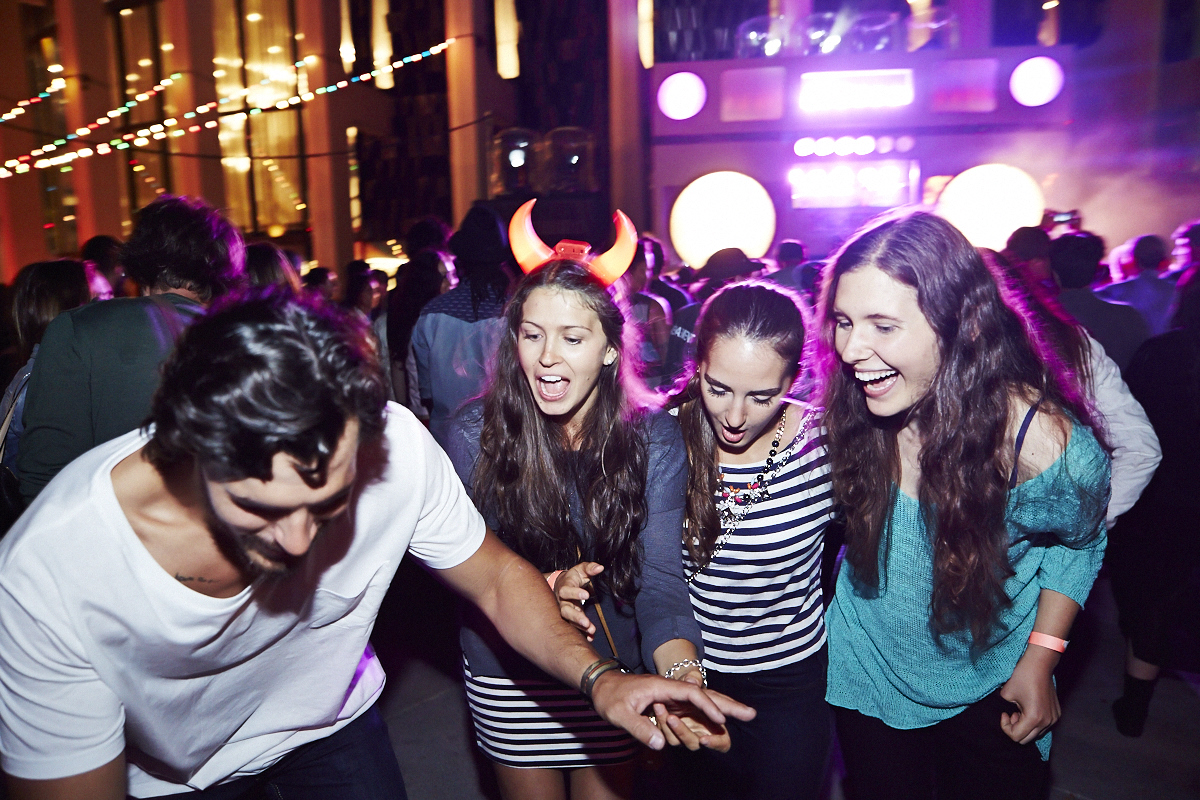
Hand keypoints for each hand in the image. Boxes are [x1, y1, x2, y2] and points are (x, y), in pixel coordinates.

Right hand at [552, 562, 602, 640]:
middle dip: (575, 617)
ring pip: (569, 621)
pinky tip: (590, 637)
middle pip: (565, 611)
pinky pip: (574, 627)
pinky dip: (581, 633)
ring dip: (579, 627)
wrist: (561, 585)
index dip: (575, 593)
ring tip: (591, 631)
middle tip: (586, 622)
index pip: (566, 591)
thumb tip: (600, 568)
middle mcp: (563, 602)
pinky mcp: (570, 619)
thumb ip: (590, 568)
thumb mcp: (580, 570)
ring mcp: (566, 611)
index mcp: (565, 588)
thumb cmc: (573, 577)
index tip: (586, 595)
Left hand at [589, 671, 754, 751]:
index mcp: (662, 687)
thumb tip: (662, 744)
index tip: (721, 720)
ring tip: (743, 714)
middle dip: (728, 703)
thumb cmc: (609, 697)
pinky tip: (720, 717)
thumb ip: (639, 728)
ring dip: (722, 707)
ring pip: (703, 701)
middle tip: (751, 713)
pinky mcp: (669, 703)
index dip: (708, 707)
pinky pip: (694, 709)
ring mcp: (671, 697)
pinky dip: (709, 713)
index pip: (692, 695)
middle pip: (706, 695)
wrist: (600, 685)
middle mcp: (671, 690)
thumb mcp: (619, 714)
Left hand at [999, 646, 1060, 743]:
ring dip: (1025, 727)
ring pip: (1035, 734)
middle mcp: (1047, 722)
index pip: (1016, 737)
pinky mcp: (1057, 714)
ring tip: (1019, 711)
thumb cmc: (1022, 677)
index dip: (1005, 727)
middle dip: (1015, 729)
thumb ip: (1006, 712)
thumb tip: (1008, 719)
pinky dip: (1033, 723)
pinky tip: (1028, 709)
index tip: (1004, 713)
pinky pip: (1043, 727)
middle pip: (1026, 740)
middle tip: (1011, 714)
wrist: (1039, 665)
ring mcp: (1054, 719)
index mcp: (1034, 718)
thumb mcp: (1006, 695)